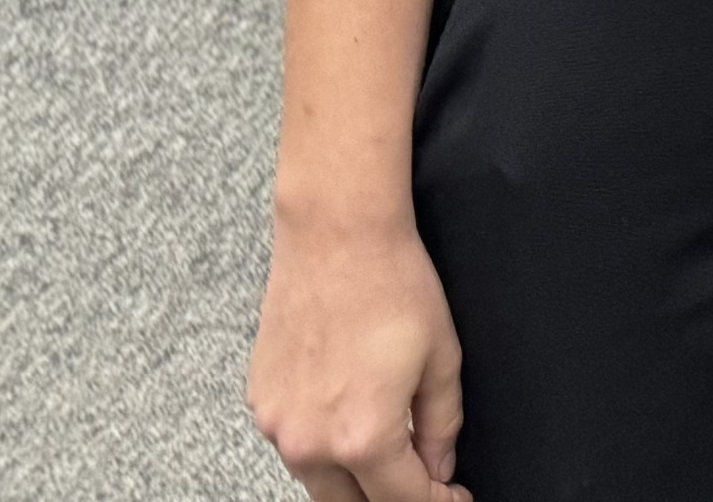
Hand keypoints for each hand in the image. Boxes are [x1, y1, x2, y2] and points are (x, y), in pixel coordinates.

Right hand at [248, 209, 470, 501]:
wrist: (337, 236)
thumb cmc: (393, 285)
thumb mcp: (442, 358)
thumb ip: (441, 425)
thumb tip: (438, 467)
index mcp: (363, 435)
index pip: (402, 501)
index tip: (452, 497)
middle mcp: (310, 441)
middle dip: (389, 499)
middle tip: (421, 481)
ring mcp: (277, 424)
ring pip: (318, 480)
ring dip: (353, 477)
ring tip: (390, 447)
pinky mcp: (259, 402)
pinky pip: (293, 444)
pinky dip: (323, 444)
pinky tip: (349, 415)